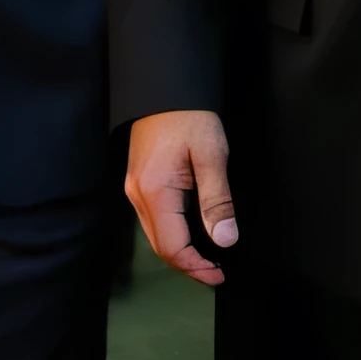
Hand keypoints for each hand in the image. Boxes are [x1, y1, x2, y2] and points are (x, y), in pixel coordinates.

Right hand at [126, 109, 237, 287]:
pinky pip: (154, 220)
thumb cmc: (190, 116)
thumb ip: (217, 200)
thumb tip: (225, 240)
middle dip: (188, 265)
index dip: (195, 267)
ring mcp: (135, 188)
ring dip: (180, 252)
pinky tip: (192, 234)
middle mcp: (138, 195)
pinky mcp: (139, 181)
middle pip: (160, 246)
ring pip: (155, 235)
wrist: (164, 85)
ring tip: (208, 258)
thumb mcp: (212, 154)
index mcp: (155, 191)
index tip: (219, 274)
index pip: (172, 247)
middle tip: (217, 272)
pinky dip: (173, 234)